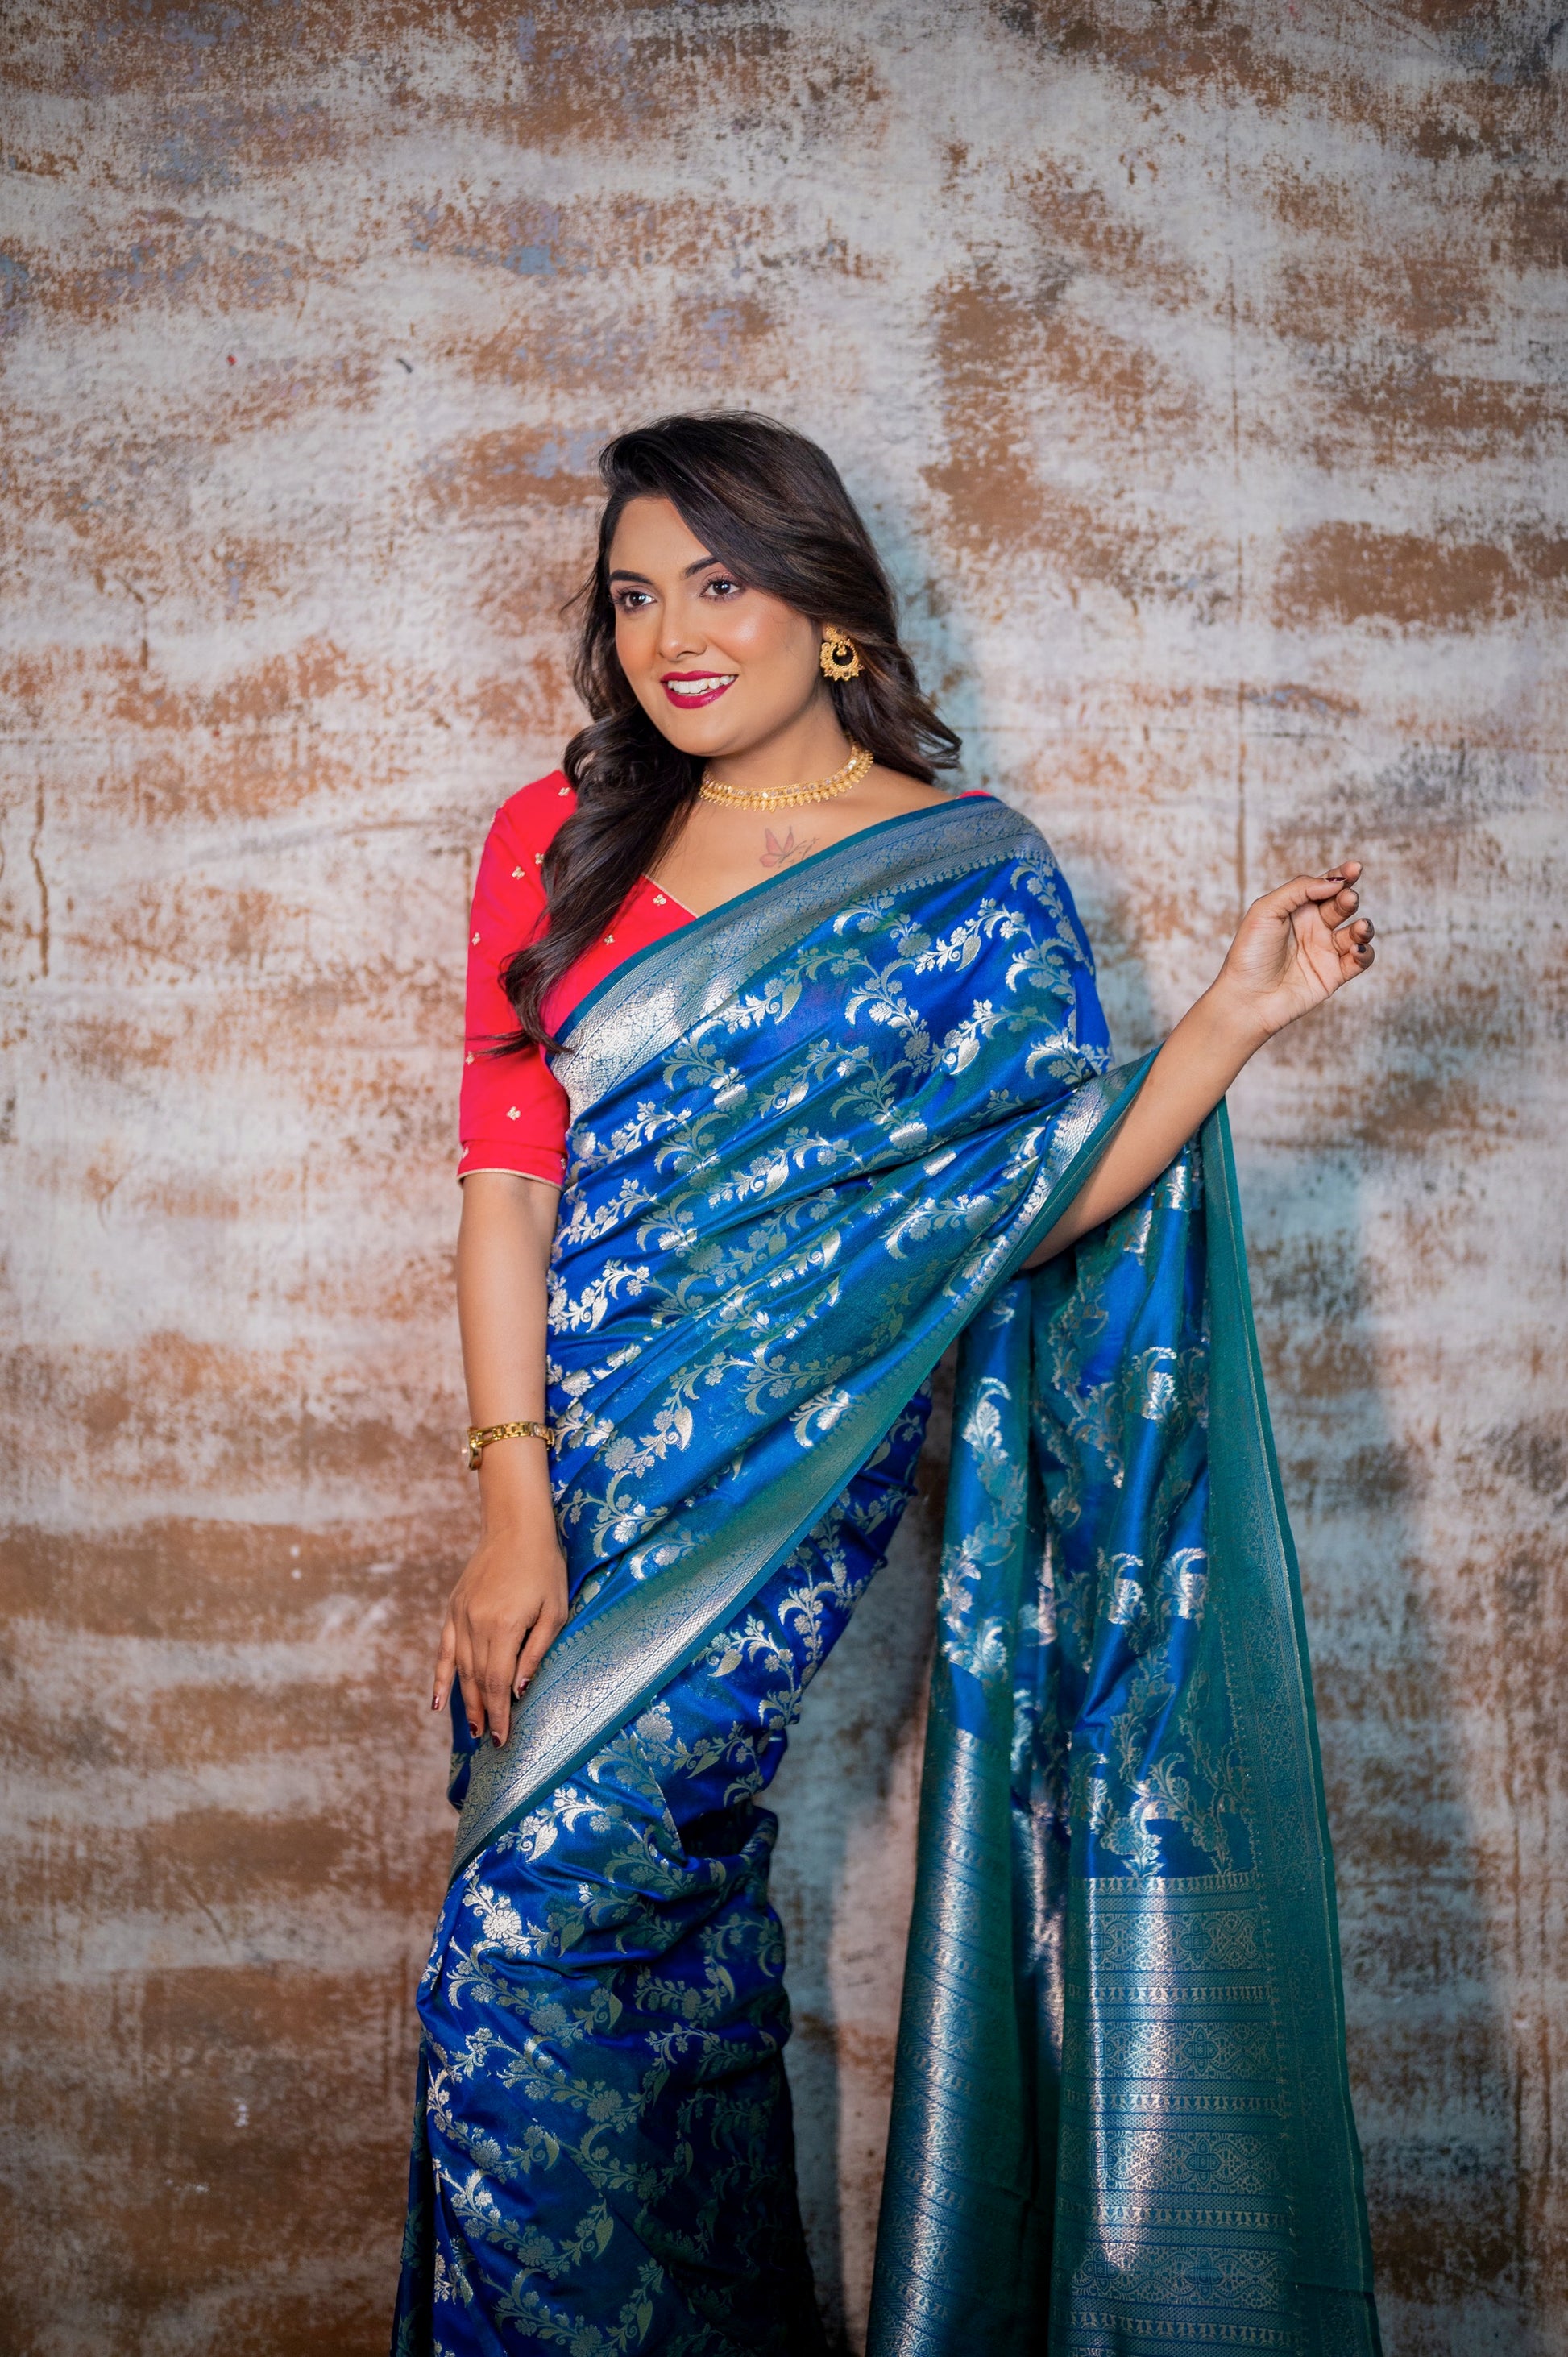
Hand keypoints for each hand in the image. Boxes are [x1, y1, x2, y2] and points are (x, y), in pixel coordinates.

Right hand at [431, 1493, 567, 1748]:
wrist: (516, 1527)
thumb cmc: (544, 1568)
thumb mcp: (554, 1611)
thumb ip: (535, 1653)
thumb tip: (519, 1691)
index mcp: (504, 1626)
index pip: (498, 1682)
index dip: (500, 1713)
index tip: (503, 1739)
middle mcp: (476, 1623)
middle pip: (477, 1680)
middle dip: (485, 1713)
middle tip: (491, 1741)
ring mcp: (460, 1615)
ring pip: (459, 1669)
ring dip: (466, 1702)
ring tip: (474, 1729)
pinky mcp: (453, 1608)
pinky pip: (444, 1649)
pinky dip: (441, 1677)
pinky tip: (438, 1702)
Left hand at [1212, 859, 1374, 1042]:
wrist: (1246, 999)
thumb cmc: (1249, 954)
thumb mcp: (1265, 910)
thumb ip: (1299, 889)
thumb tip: (1333, 883)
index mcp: (1296, 910)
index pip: (1325, 886)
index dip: (1342, 876)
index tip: (1355, 869)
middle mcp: (1312, 928)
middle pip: (1343, 905)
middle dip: (1349, 899)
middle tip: (1347, 900)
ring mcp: (1324, 951)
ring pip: (1357, 932)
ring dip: (1363, 927)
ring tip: (1360, 928)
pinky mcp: (1333, 975)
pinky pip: (1360, 960)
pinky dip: (1366, 953)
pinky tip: (1357, 950)